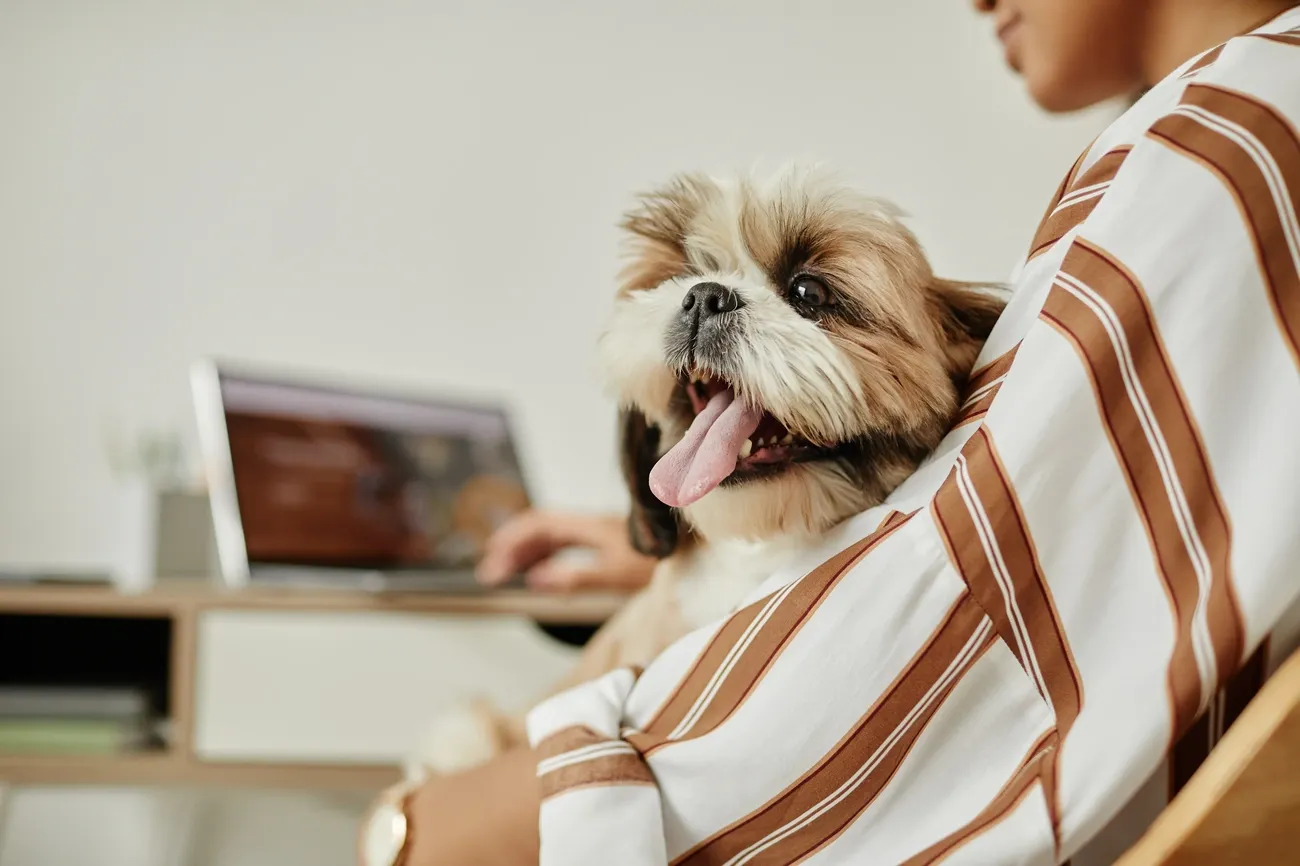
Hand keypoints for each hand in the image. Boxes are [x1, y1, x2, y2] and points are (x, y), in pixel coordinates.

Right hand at [475, 511, 655, 592]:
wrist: (692, 552)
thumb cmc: (658, 563)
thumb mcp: (616, 575)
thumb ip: (576, 576)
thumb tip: (535, 579)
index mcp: (590, 526)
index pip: (540, 524)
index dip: (512, 539)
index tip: (493, 558)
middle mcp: (590, 524)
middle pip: (540, 528)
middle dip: (512, 547)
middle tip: (490, 573)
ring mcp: (597, 532)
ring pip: (551, 536)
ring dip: (525, 551)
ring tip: (503, 572)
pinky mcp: (605, 542)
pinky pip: (565, 545)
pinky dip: (544, 556)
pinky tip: (536, 572)